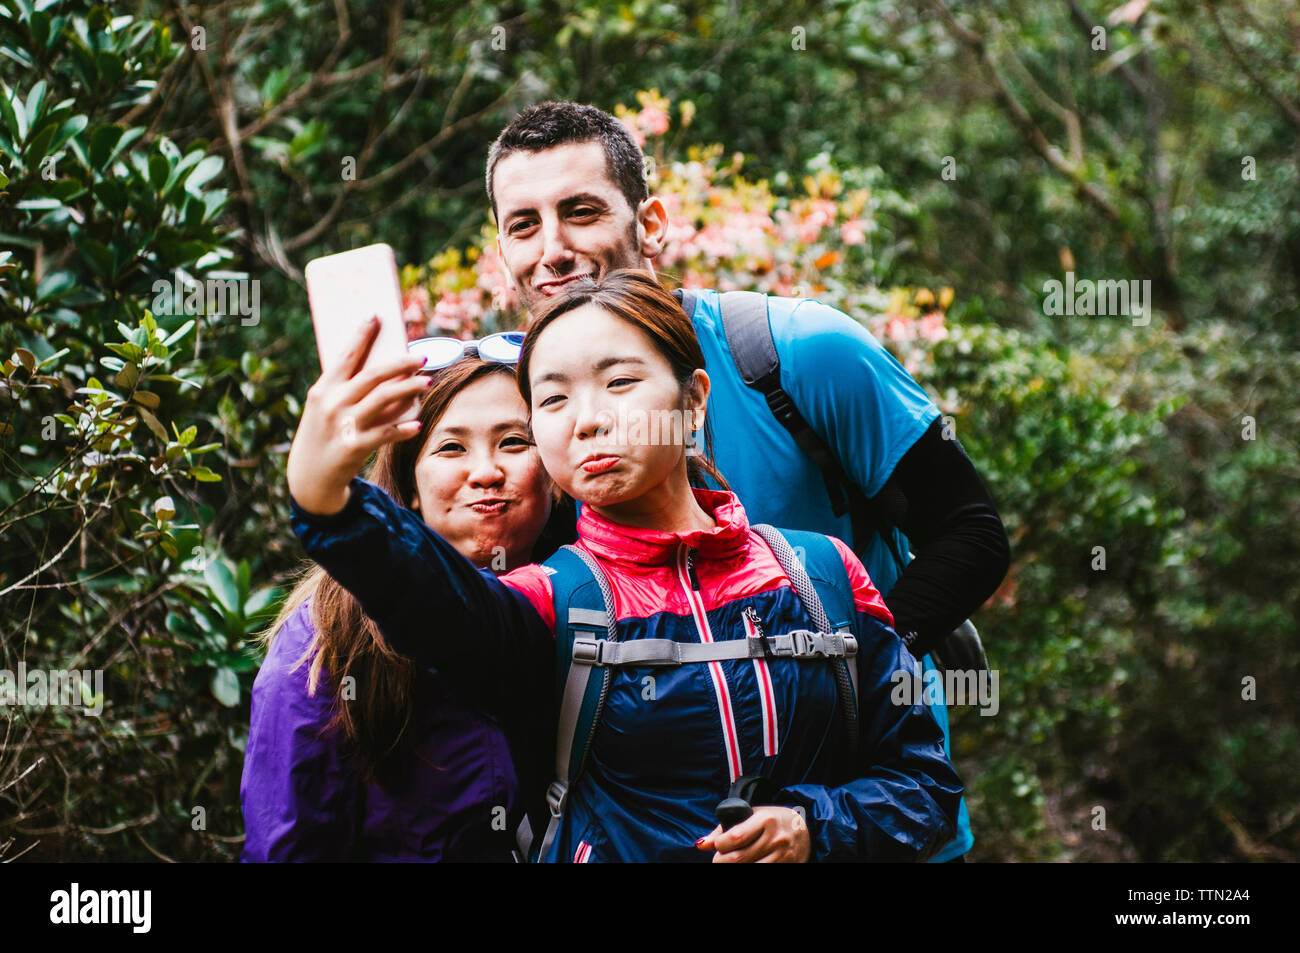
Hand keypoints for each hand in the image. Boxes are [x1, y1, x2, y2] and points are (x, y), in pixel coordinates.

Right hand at [287, 316, 428, 515]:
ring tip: (427, 383)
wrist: (309, 477)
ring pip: (383, 399)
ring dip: (409, 389)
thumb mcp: (326, 408)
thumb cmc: (324, 434)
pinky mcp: (354, 447)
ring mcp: (343, 425)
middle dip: (400, 363)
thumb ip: (348, 390)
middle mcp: (332, 403)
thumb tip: (388, 371)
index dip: (361, 335)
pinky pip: (385, 434)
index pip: (345, 356)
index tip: (376, 316)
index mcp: (323, 389)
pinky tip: (417, 424)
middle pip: (373, 375)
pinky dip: (403, 429)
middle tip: (422, 357)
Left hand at [695, 806, 810, 862]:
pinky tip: (745, 866)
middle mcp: (775, 838)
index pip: (735, 837)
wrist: (806, 829)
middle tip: (718, 859)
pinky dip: (748, 871)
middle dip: (722, 861)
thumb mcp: (752, 815)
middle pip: (739, 858)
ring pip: (749, 869)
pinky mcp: (787, 867)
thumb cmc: (773, 820)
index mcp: (766, 820)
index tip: (717, 845)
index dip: (719, 844)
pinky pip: (762, 873)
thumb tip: (700, 844)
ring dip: (734, 868)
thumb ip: (725, 828)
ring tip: (730, 863)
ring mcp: (783, 856)